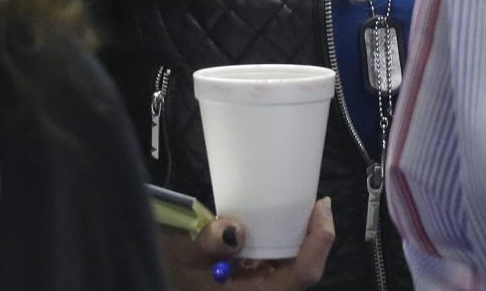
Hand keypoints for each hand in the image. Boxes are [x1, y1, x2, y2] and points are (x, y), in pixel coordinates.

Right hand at [161, 199, 333, 289]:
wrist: (164, 280)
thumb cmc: (174, 271)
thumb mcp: (184, 256)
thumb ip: (209, 244)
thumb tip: (236, 229)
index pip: (300, 275)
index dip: (318, 243)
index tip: (321, 208)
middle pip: (304, 271)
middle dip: (317, 238)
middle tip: (318, 203)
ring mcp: (259, 287)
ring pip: (294, 268)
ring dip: (304, 240)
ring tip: (307, 208)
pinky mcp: (254, 281)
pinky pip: (280, 264)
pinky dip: (287, 242)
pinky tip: (284, 221)